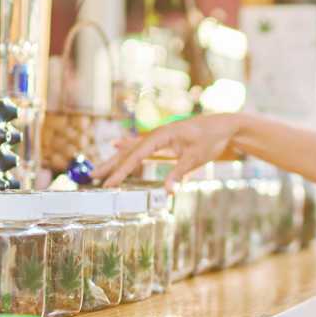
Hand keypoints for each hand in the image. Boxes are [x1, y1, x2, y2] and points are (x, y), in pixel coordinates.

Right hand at [91, 113, 239, 189]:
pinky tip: (117, 147)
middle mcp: (157, 135)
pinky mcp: (165, 140)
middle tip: (91, 177)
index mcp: (162, 136)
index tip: (109, 183)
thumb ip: (179, 173)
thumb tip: (167, 191)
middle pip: (128, 152)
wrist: (224, 125)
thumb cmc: (211, 139)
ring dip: (116, 160)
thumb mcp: (196, 158)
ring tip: (98, 169)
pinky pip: (142, 147)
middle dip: (110, 165)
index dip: (122, 171)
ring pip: (132, 150)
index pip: (136, 156)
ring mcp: (160, 137)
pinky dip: (129, 150)